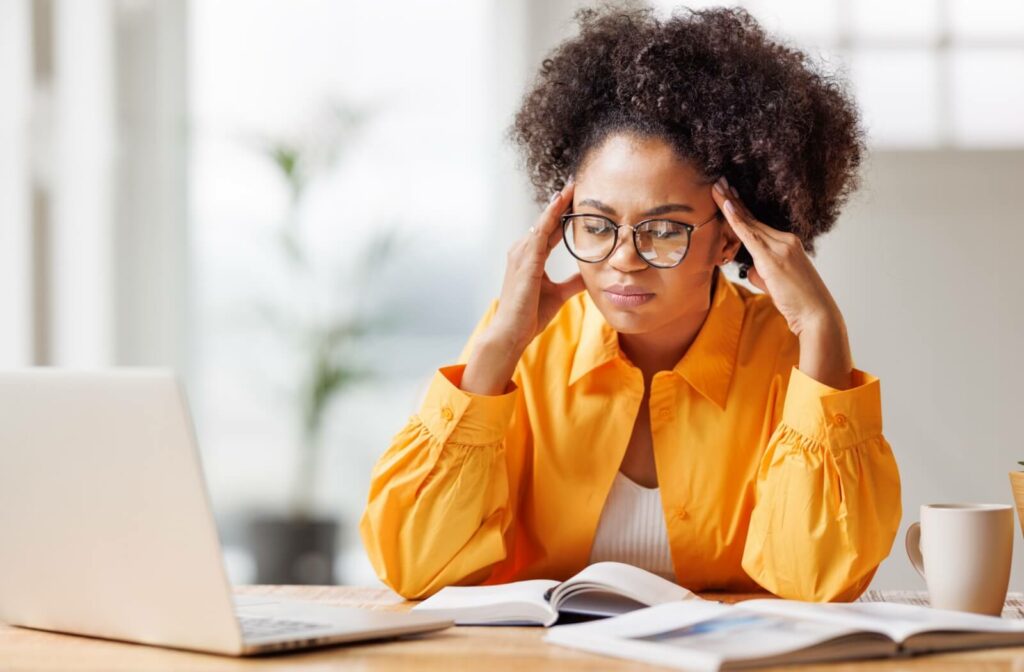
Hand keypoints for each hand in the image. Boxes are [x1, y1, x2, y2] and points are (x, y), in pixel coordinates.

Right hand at [487, 179, 583, 353]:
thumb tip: (590, 275)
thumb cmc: (529, 315)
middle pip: (545, 221)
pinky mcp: (525, 259)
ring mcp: (521, 253)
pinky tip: (560, 202)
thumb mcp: (558, 294)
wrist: (512, 331)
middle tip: (576, 184)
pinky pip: (540, 231)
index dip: (562, 215)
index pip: (549, 230)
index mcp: (530, 258)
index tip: (575, 199)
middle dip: (560, 203)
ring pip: (543, 222)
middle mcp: (522, 250)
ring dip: (557, 204)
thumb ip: (573, 282)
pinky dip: (550, 216)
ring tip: (572, 187)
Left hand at [712, 177, 852, 389]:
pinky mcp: (774, 258)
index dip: (741, 209)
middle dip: (733, 199)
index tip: (728, 194)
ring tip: (716, 187)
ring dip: (730, 204)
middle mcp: (785, 240)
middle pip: (752, 218)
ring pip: (749, 222)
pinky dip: (737, 220)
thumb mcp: (775, 284)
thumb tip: (748, 269)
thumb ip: (761, 273)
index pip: (757, 223)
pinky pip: (750, 235)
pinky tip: (726, 207)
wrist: (817, 315)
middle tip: (718, 181)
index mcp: (787, 244)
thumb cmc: (798, 303)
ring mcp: (780, 247)